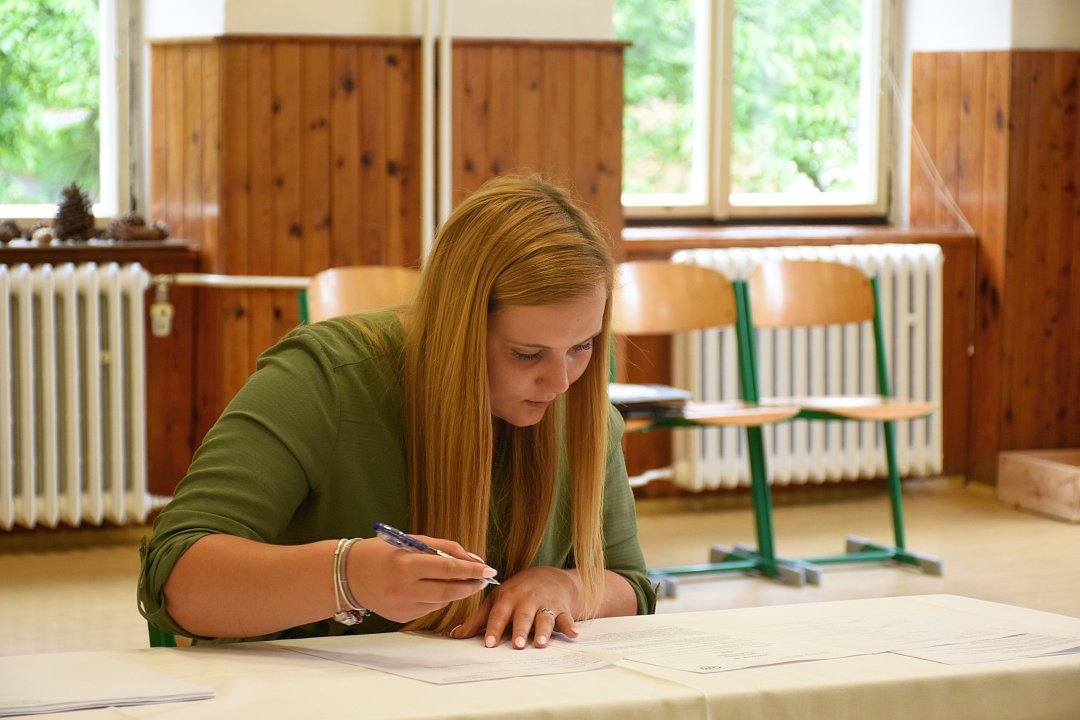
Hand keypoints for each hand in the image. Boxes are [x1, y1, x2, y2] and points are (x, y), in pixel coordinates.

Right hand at [346, 536, 496, 622]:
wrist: (348, 575)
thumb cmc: (382, 552)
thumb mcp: (412, 541)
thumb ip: (444, 548)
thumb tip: (474, 560)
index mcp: (405, 564)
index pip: (447, 569)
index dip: (471, 570)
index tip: (489, 569)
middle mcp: (403, 588)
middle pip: (448, 590)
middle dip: (471, 585)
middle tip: (485, 579)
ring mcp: (402, 606)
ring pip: (441, 601)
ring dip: (457, 592)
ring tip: (466, 582)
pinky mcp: (401, 618)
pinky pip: (429, 608)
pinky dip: (438, 598)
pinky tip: (437, 589)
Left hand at [449, 566, 580, 648]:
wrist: (549, 577)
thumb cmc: (517, 592)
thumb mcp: (497, 600)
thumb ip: (478, 619)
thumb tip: (455, 635)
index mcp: (508, 598)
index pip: (499, 614)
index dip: (494, 628)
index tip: (489, 643)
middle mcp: (526, 600)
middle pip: (523, 616)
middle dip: (520, 630)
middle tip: (518, 646)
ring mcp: (545, 603)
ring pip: (544, 618)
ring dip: (543, 631)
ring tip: (541, 643)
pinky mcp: (562, 609)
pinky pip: (567, 618)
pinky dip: (571, 626)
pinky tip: (574, 634)